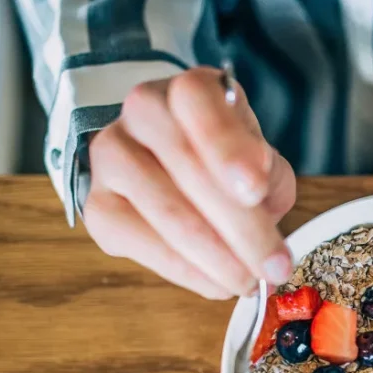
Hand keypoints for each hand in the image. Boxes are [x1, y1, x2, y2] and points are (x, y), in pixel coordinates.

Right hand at [84, 67, 296, 298]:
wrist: (172, 170)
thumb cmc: (225, 164)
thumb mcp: (260, 159)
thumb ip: (268, 175)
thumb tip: (258, 203)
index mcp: (189, 89)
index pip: (198, 103)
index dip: (227, 146)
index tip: (255, 189)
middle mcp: (142, 112)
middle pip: (188, 167)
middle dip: (241, 228)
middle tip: (275, 267)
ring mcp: (111, 157)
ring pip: (166, 211)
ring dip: (217, 258)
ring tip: (251, 283)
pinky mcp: (98, 206)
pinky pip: (142, 244)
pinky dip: (186, 271)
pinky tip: (215, 283)